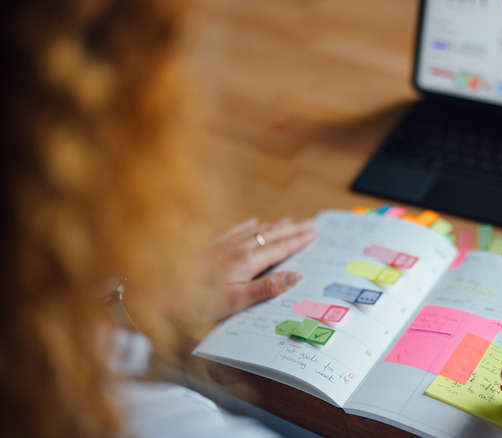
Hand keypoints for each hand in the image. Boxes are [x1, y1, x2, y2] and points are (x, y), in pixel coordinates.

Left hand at [195, 216, 316, 321]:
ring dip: (275, 226)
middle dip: (293, 230)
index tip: (314, 233)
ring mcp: (223, 245)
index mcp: (247, 261)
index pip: (280, 249)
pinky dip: (248, 225)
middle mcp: (237, 248)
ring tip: (289, 220)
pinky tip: (252, 220)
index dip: (299, 241)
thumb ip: (266, 288)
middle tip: (311, 224)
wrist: (157, 289)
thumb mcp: (234, 301)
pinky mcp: (209, 246)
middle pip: (272, 236)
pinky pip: (235, 230)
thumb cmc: (195, 301)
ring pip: (255, 231)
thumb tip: (295, 276)